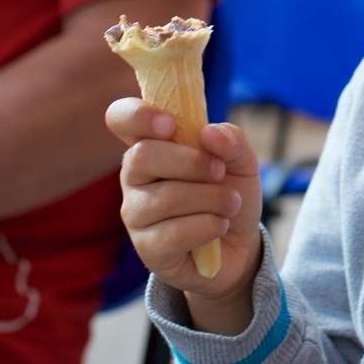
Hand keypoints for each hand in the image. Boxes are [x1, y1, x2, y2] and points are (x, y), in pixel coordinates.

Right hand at [106, 99, 264, 335]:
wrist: (240, 245)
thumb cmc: (231, 192)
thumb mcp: (242, 161)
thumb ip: (231, 140)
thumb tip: (209, 134)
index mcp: (153, 143)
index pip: (121, 118)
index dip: (137, 115)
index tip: (170, 124)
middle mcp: (135, 176)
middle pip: (142, 156)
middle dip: (192, 162)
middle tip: (220, 171)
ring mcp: (136, 213)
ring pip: (165, 197)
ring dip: (211, 198)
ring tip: (231, 204)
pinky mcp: (147, 248)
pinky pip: (174, 234)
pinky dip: (208, 226)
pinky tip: (219, 225)